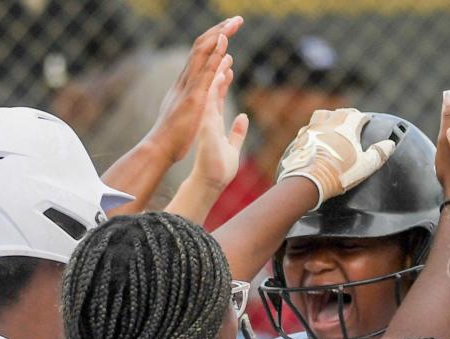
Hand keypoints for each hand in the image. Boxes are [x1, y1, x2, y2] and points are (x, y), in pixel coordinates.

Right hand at [144, 16, 242, 163]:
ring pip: (203, 53)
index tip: (227, 31)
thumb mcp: (186, 115)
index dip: (214, 43)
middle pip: (202, 48)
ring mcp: (188, 87)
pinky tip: (225, 42)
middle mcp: (185, 80)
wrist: (160, 148)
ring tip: (234, 22)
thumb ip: (194, 104)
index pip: (200, 57)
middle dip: (219, 31)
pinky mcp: (193, 97)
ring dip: (219, 35)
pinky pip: (205, 70)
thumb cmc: (173, 137)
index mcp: (186, 85)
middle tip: (236, 19)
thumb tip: (200, 98)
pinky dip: (215, 54)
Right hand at [190, 53, 248, 191]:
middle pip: (213, 86)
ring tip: (223, 48)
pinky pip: (211, 100)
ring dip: (218, 68)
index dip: (223, 79)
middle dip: (218, 66)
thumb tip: (243, 117)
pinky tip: (221, 71)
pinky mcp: (207, 124)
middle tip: (224, 46)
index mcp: (213, 121)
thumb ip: (237, 131)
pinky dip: (216, 85)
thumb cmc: (219, 168)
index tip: (228, 63)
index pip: (218, 95)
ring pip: (211, 88)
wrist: (208, 182)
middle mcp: (208, 117)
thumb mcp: (232, 145)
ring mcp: (206, 119)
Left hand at [277, 108, 395, 208]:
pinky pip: (307, 128)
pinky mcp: (300, 139)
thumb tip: (390, 144)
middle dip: (347, 114)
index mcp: (346, 128)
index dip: (364, 117)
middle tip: (352, 118)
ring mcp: (312, 130)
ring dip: (328, 116)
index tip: (367, 120)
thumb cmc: (339, 174)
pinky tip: (314, 135)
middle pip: (339, 112)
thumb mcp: (365, 166)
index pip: (357, 116)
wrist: (307, 181)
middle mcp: (328, 124)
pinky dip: (314, 128)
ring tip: (332, 122)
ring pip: (321, 115)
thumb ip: (379, 153)